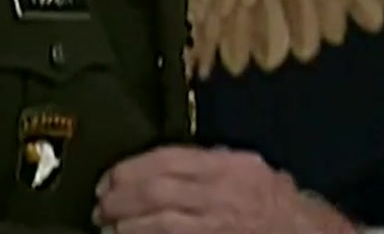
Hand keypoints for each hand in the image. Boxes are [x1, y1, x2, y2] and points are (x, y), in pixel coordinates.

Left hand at [94, 145, 355, 233]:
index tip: (111, 177)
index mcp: (229, 165)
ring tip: (108, 225)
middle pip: (156, 187)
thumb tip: (168, 169)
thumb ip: (213, 167)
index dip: (131, 168)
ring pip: (158, 218)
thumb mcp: (251, 173)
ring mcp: (218, 221)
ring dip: (125, 222)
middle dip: (121, 196)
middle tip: (101, 203)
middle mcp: (223, 190)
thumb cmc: (282, 209)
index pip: (168, 157)